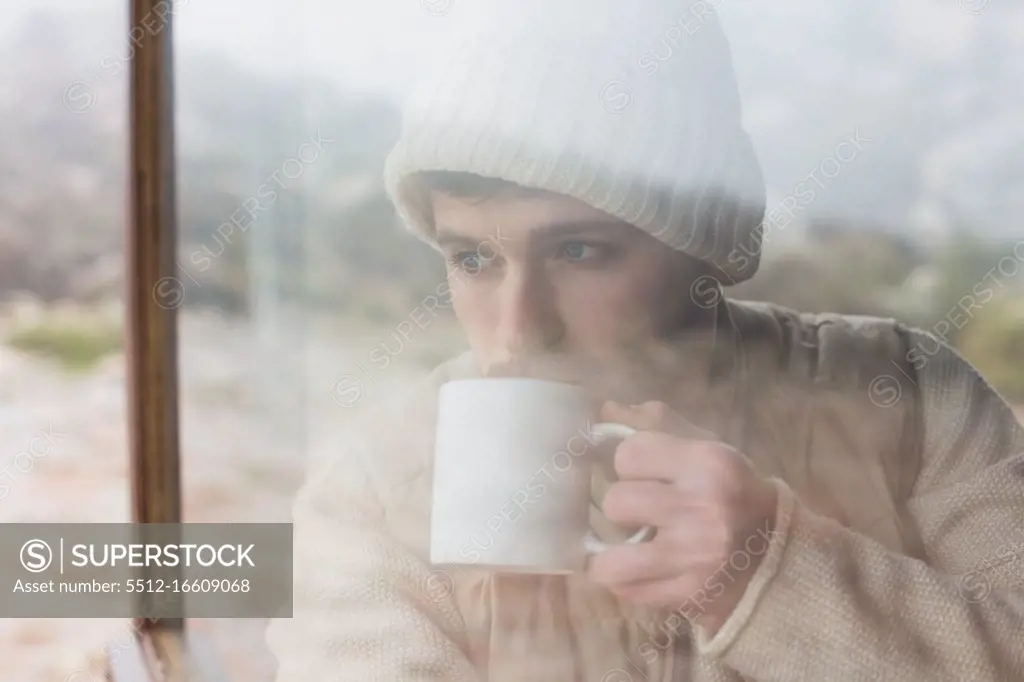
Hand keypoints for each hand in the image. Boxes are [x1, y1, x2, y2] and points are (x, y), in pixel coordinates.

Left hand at [587, 400, 778, 635]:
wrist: (777, 553)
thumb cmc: (732, 491)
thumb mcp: (706, 447)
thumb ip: (657, 425)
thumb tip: (606, 408)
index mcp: (709, 463)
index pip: (629, 454)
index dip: (629, 462)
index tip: (643, 471)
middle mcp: (701, 509)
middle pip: (617, 501)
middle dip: (622, 505)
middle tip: (640, 510)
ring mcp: (694, 558)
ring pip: (612, 560)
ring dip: (613, 553)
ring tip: (628, 545)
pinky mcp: (688, 595)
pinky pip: (627, 591)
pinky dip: (626, 581)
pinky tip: (639, 568)